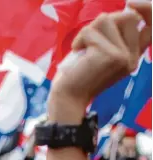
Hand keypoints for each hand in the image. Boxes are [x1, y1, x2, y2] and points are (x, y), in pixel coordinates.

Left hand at [48, 3, 151, 123]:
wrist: (68, 97)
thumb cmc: (80, 73)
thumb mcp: (102, 51)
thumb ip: (117, 33)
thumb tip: (129, 8)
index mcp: (132, 56)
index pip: (152, 27)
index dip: (147, 10)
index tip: (132, 3)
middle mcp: (132, 58)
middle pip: (128, 16)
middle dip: (104, 22)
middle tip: (90, 41)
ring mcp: (124, 57)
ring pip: (109, 19)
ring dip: (90, 30)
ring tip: (83, 48)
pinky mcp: (111, 56)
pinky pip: (91, 30)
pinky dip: (80, 38)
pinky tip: (78, 52)